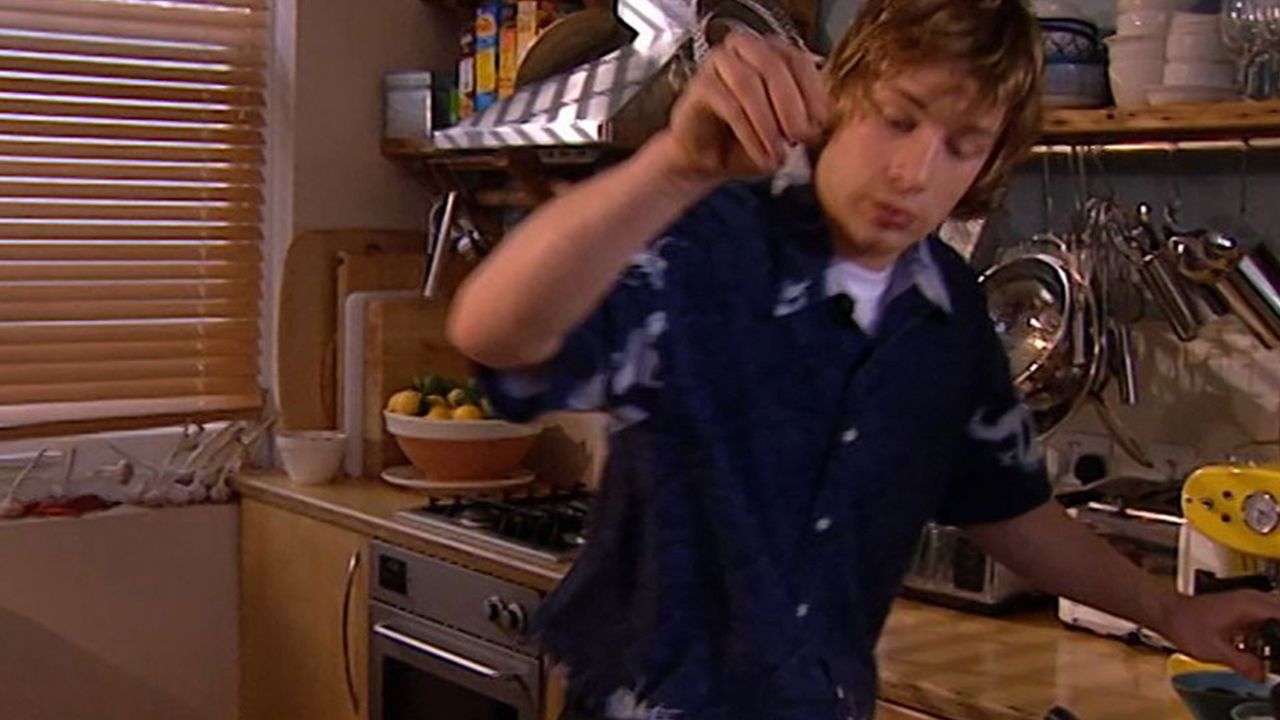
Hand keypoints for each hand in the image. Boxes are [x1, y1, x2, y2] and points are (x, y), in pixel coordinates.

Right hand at [659, 33, 827, 179]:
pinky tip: (761, 155)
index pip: (799, 60)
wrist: (708, 160)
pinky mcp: (699, 85)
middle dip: (791, 107)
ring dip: (768, 123)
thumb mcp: (787, 129)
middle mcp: (745, 48)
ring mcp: (719, 62)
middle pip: (774, 66)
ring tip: (778, 153)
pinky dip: (749, 134)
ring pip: (749, 83)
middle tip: (800, 139)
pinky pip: (729, 106)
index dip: (813, 93)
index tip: (820, 126)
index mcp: (772, 51)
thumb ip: (807, 117)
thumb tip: (825, 121)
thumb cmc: (749, 141)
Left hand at [1155, 589, 1279, 681]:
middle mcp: (1251, 599)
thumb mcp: (1215, 651)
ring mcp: (1245, 602)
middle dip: (1279, 634)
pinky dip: (1266, 632)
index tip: (1279, 651)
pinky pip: (1264, 618)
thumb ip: (1243, 664)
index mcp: (1250, 606)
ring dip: (1274, 632)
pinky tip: (1254, 647)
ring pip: (1275, 615)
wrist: (1166, 613)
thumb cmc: (1184, 624)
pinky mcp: (1240, 608)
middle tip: (1273, 653)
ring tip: (1262, 651)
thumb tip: (1262, 674)